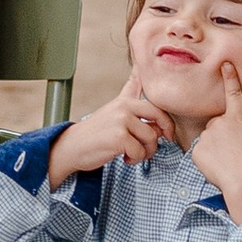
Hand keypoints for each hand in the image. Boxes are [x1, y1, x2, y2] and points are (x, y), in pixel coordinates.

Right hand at [50, 77, 176, 183]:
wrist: (73, 146)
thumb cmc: (96, 132)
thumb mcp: (113, 110)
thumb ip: (129, 94)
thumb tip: (142, 82)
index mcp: (125, 101)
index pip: (155, 104)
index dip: (167, 120)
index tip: (168, 133)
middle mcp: (124, 107)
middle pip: (159, 117)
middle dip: (165, 132)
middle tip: (158, 144)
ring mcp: (121, 121)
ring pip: (151, 138)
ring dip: (145, 152)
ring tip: (132, 153)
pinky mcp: (119, 137)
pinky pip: (140, 151)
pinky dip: (134, 159)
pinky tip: (124, 158)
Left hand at [186, 57, 241, 222]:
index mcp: (237, 119)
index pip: (233, 94)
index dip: (230, 78)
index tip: (226, 64)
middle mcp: (220, 122)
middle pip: (215, 126)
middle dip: (220, 137)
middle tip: (232, 154)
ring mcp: (207, 135)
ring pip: (207, 141)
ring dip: (214, 150)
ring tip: (226, 163)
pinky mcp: (196, 149)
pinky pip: (199, 154)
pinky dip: (206, 161)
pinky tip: (217, 168)